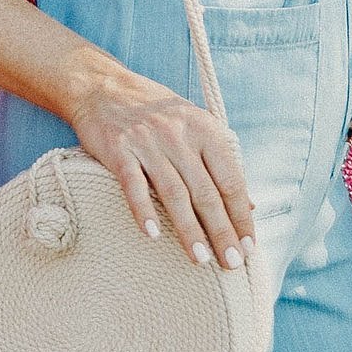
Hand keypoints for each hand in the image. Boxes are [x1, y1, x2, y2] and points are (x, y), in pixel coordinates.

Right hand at [70, 65, 256, 273]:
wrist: (102, 87)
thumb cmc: (154, 112)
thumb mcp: (194, 127)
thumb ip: (219, 164)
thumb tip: (247, 206)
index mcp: (205, 130)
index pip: (231, 180)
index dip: (241, 216)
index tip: (249, 247)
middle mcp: (179, 135)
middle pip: (206, 192)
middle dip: (222, 232)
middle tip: (232, 263)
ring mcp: (148, 142)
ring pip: (174, 193)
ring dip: (189, 230)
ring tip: (200, 259)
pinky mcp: (119, 149)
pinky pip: (133, 185)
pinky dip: (143, 210)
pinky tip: (152, 235)